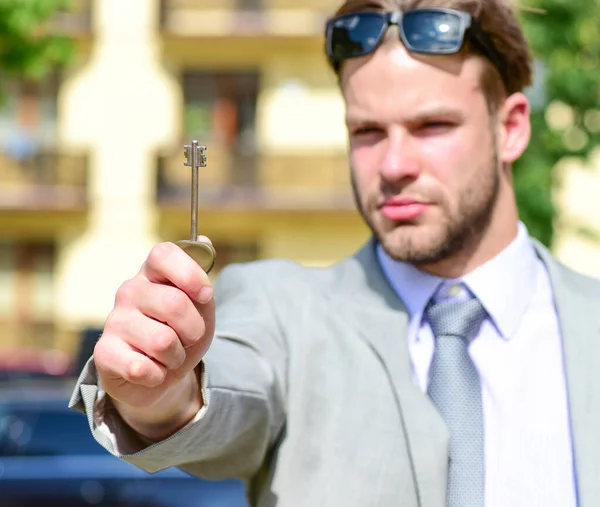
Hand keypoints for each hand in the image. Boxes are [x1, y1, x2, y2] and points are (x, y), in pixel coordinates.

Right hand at [93, 237, 215, 430]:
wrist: (161, 375)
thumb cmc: (182, 334)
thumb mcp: (202, 309)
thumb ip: (201, 280)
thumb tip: (203, 240)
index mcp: (153, 273)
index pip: (164, 254)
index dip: (190, 274)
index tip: (205, 295)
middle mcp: (130, 290)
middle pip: (174, 303)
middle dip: (194, 330)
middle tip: (189, 338)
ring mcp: (114, 320)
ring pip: (163, 341)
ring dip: (176, 357)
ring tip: (169, 355)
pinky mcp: (103, 353)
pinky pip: (141, 368)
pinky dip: (157, 376)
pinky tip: (151, 371)